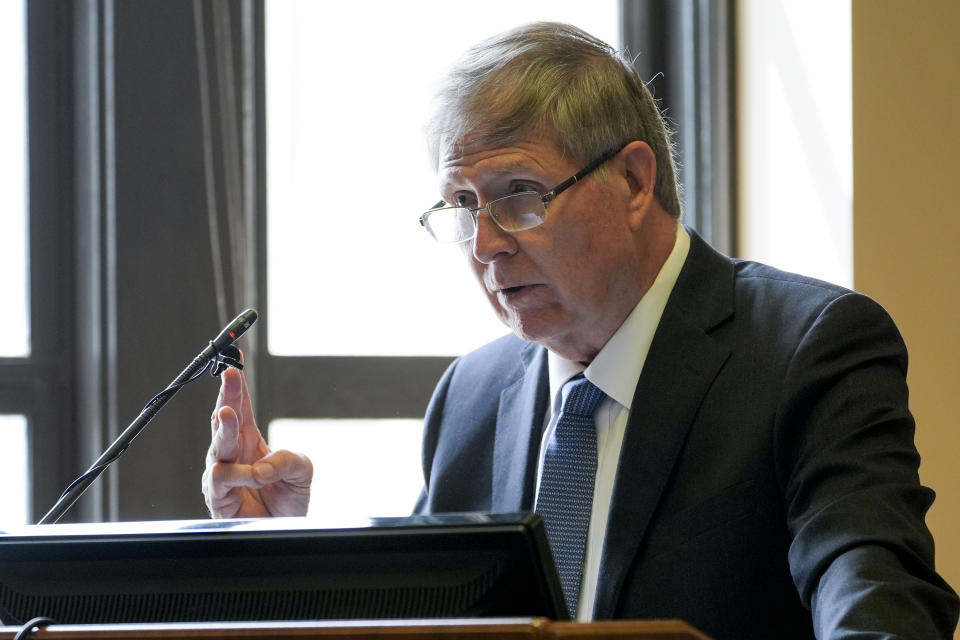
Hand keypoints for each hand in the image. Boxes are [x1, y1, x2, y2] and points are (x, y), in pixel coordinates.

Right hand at [202, 360, 312, 517]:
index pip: (241, 406)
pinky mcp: (218, 496)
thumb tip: (262, 465)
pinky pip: (220, 479)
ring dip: (225, 431)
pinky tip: (253, 475)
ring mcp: (223, 473)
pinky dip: (238, 475)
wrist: (285, 531)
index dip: (236, 384)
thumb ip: (288, 459)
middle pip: (224, 419)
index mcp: (250, 438)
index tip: (234, 363)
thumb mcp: (302, 470)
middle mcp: (233, 453)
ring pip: (216, 447)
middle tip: (230, 378)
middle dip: (226, 397)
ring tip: (229, 417)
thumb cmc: (288, 497)